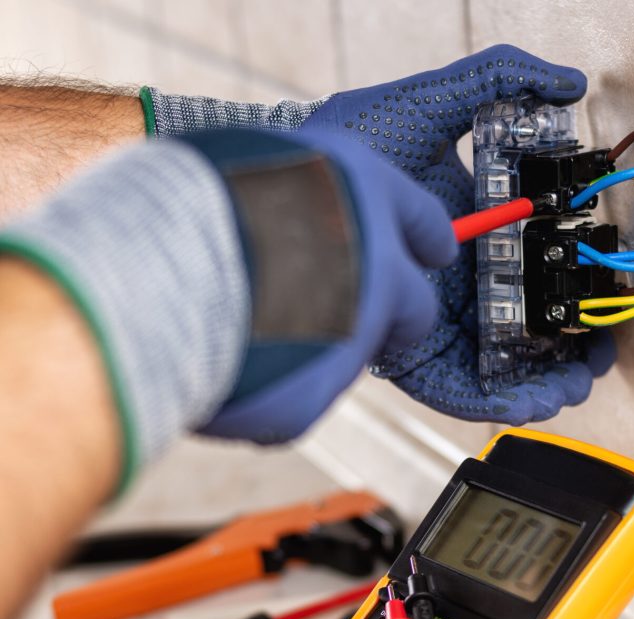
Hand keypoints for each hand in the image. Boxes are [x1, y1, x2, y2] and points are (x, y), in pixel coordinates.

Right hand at [188, 128, 457, 441]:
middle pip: (415, 309)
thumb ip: (294, 198)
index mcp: (365, 195)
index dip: (428, 238)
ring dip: (310, 348)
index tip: (436, 249)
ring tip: (240, 329)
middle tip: (348, 316)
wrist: (161, 267)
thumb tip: (292, 226)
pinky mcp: (310, 400)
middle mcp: (378, 273)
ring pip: (346, 357)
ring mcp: (350, 343)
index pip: (423, 221)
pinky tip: (220, 363)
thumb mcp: (259, 166)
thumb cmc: (192, 199)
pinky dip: (265, 388)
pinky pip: (293, 399)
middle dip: (393, 317)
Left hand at [302, 44, 615, 423]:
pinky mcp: (399, 356)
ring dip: (535, 384)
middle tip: (594, 357)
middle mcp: (448, 286)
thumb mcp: (427, 106)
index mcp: (463, 238)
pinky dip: (490, 400)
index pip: (524, 274)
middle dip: (558, 350)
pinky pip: (450, 388)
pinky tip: (526, 401)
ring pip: (490, 365)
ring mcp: (424, 323)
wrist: (289, 190)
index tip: (592, 294)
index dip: (560, 290)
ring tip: (570, 388)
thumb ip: (495, 83)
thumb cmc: (347, 146)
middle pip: (514, 329)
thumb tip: (568, 85)